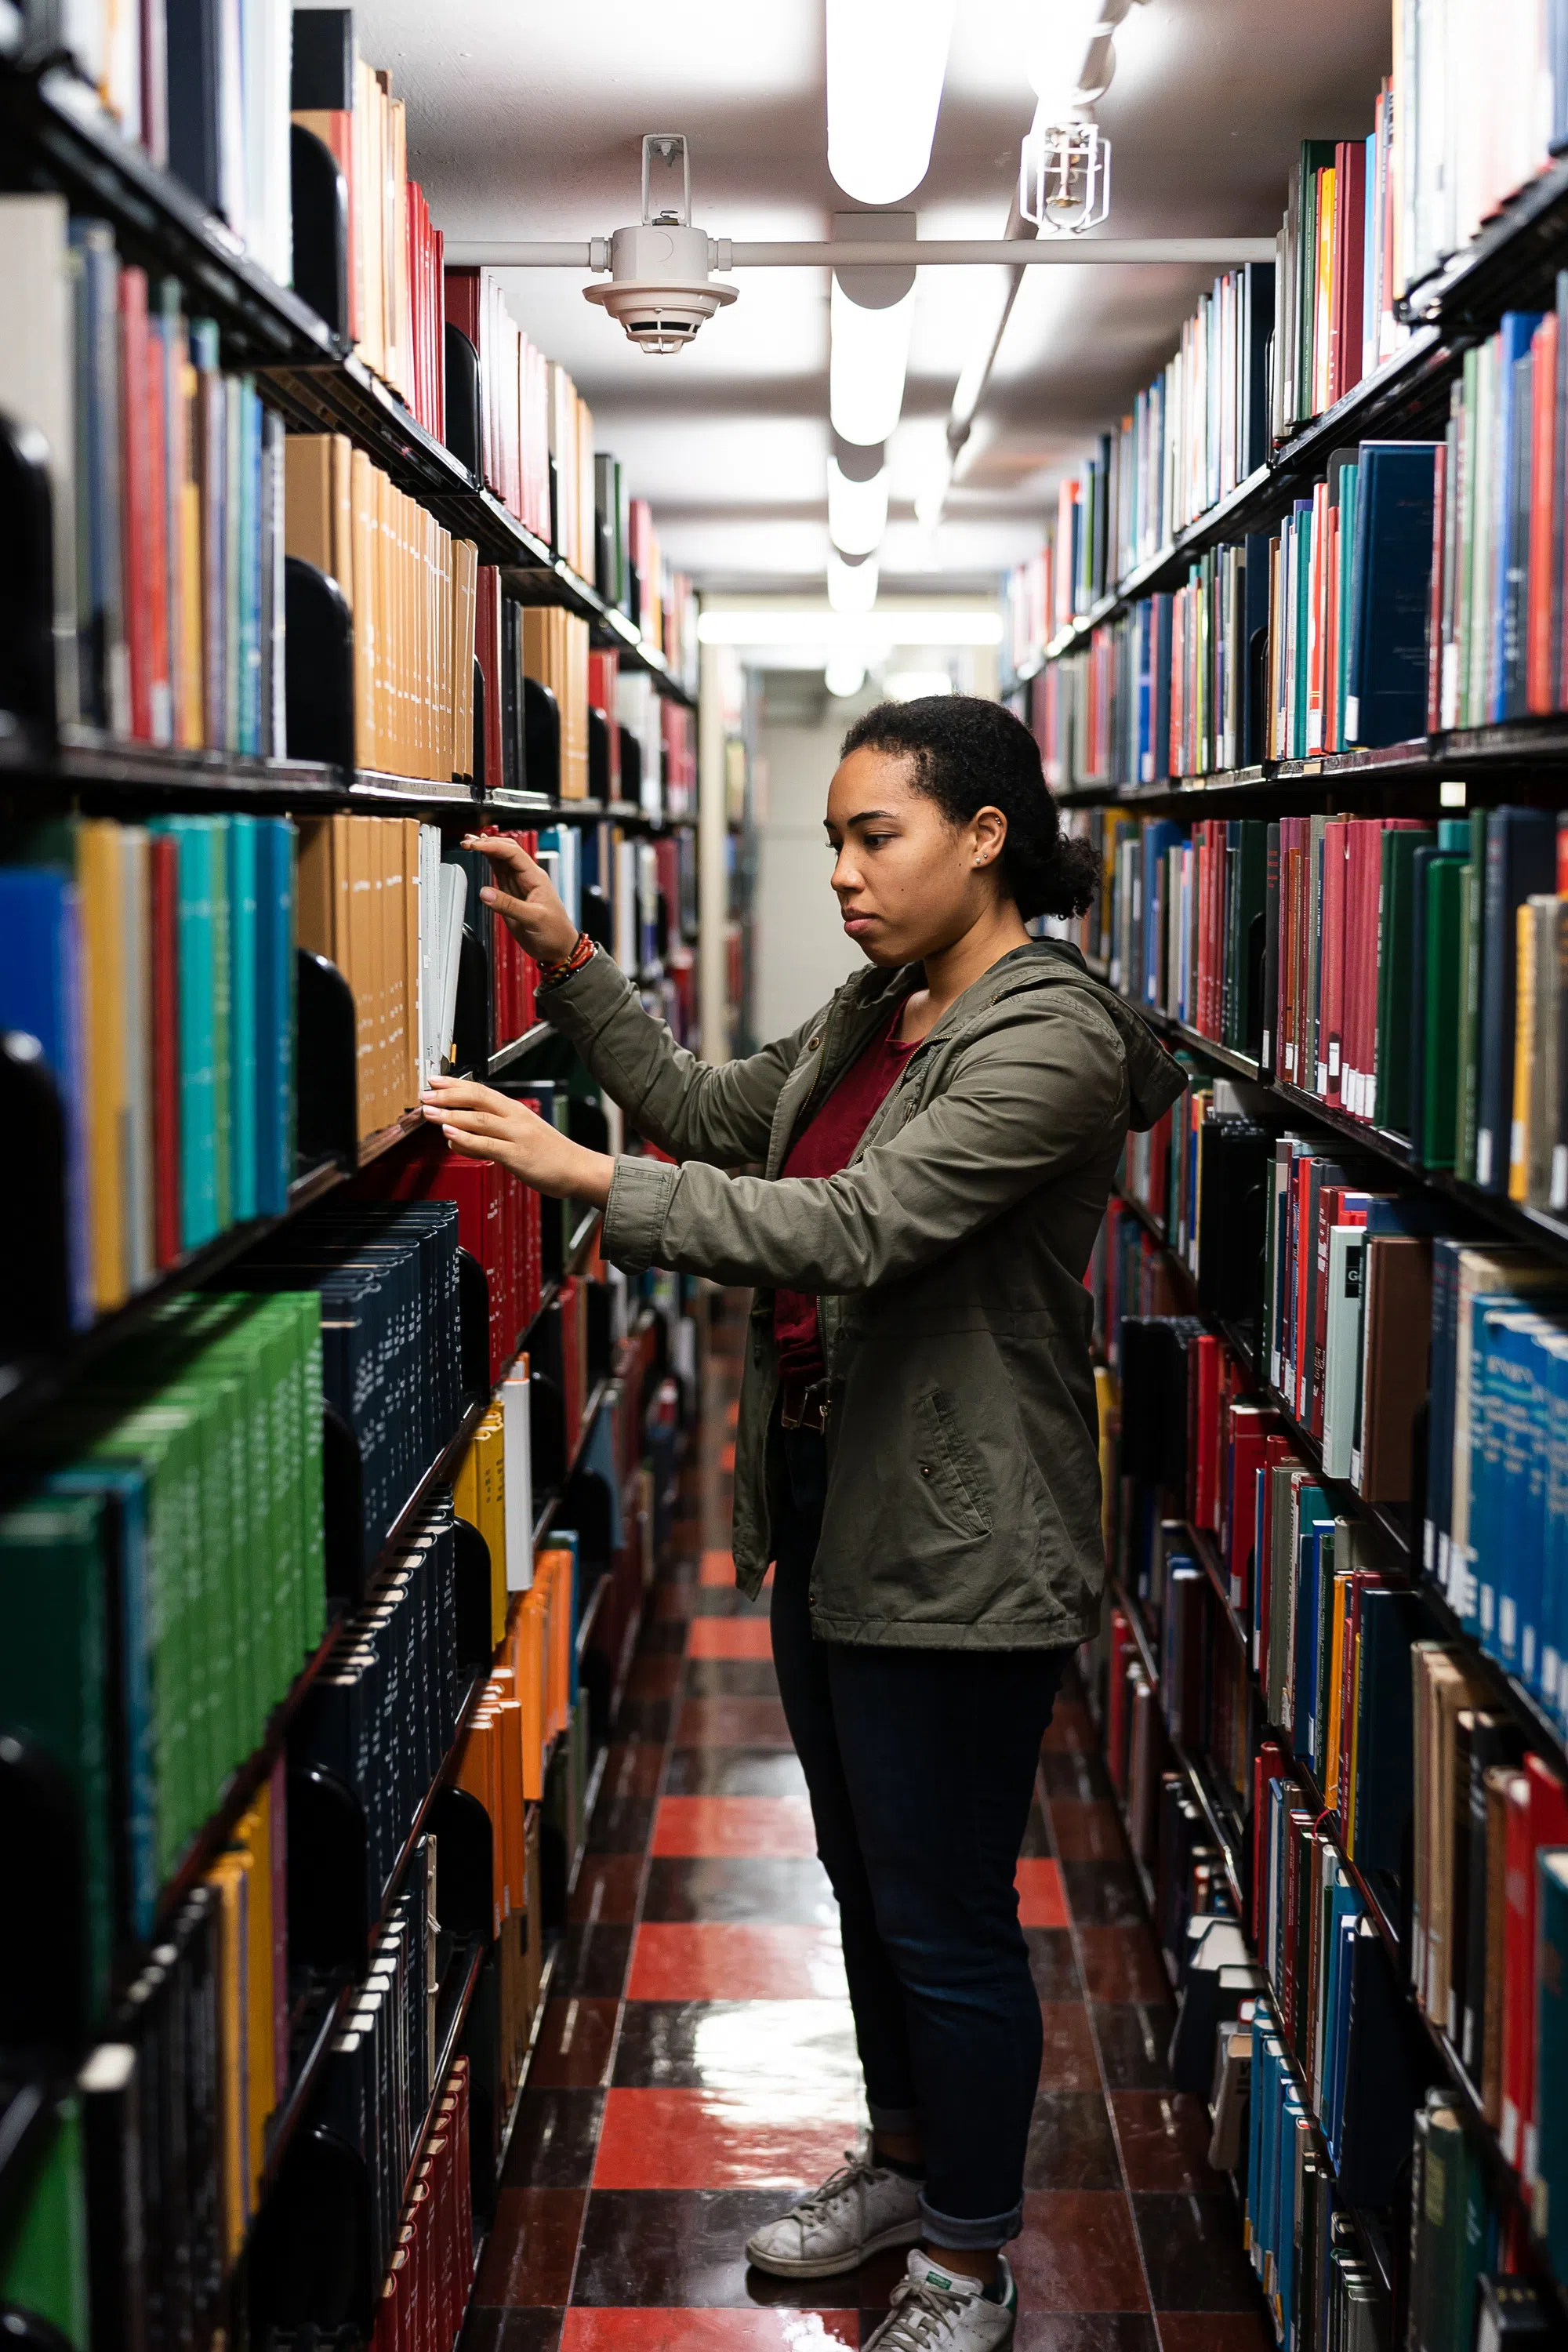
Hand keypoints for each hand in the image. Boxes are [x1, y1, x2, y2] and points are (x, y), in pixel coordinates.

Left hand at [420, 1077, 614, 1205]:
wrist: (578, 1169)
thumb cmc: (550, 1155)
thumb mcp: (519, 1137)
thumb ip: (487, 1137)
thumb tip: (456, 1138)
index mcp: (515, 1110)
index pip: (481, 1090)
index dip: (455, 1084)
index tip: (434, 1080)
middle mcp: (515, 1118)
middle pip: (477, 1099)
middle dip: (448, 1095)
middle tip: (425, 1094)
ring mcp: (517, 1135)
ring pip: (479, 1120)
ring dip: (451, 1115)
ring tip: (430, 1113)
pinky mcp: (518, 1155)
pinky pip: (488, 1145)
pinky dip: (466, 1138)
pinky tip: (450, 1135)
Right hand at [461, 832, 578, 965]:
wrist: (559, 949)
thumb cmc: (555, 933)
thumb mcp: (533, 919)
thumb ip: (508, 905)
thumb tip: (485, 893)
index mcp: (536, 878)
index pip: (513, 854)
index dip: (494, 846)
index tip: (476, 846)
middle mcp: (527, 878)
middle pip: (506, 851)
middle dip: (488, 843)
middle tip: (468, 843)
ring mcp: (519, 885)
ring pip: (501, 860)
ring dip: (486, 850)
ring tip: (469, 844)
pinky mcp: (512, 894)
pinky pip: (499, 873)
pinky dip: (488, 863)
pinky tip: (480, 856)